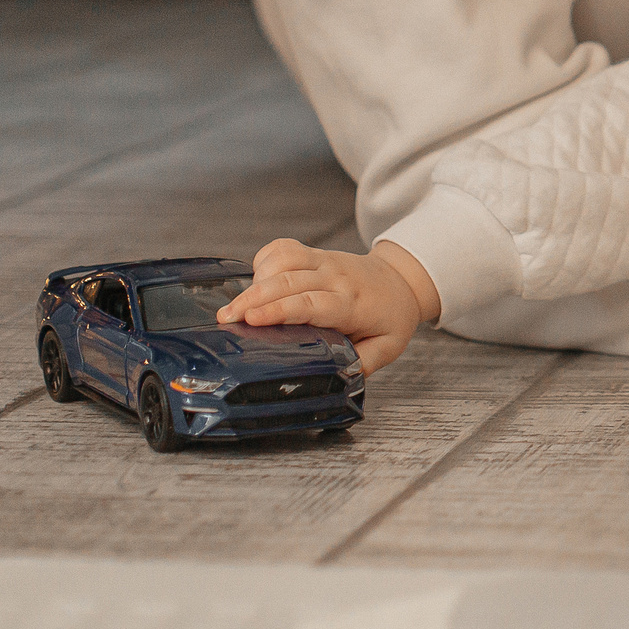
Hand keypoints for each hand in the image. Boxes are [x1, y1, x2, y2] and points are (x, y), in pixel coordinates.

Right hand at [216, 238, 441, 374]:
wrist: (402, 281)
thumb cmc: (390, 317)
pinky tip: (256, 281)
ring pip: (285, 259)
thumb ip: (363, 364)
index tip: (252, 319)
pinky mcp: (315, 254)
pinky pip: (284, 248)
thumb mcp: (387, 347)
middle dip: (254, 298)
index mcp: (351, 303)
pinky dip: (264, 260)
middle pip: (290, 281)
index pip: (311, 303)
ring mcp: (325, 262)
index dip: (279, 309)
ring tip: (235, 308)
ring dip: (256, 279)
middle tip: (226, 318)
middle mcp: (336, 277)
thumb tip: (338, 380)